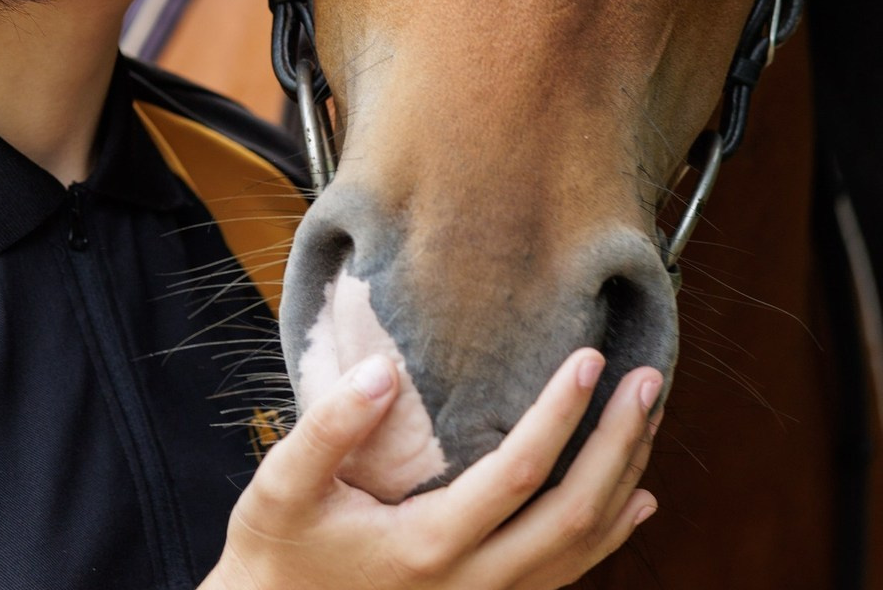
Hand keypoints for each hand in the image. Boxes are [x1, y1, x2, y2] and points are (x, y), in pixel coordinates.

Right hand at [204, 348, 659, 589]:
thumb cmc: (276, 548)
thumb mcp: (283, 484)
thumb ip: (330, 425)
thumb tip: (383, 370)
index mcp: (426, 547)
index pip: (517, 473)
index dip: (560, 413)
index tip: (587, 358)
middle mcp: (471, 585)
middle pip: (572, 515)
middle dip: (617, 442)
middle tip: (647, 379)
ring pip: (582, 549)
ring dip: (623, 479)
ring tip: (648, 418)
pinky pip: (568, 575)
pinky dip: (611, 536)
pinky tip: (636, 500)